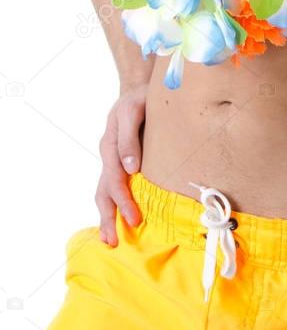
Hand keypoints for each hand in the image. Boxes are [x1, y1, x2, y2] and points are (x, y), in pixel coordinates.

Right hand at [96, 82, 148, 245]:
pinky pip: (112, 186)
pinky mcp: (119, 161)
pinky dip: (113, 205)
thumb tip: (131, 169)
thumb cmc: (140, 97)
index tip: (136, 219)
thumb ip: (130, 138)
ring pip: (104, 192)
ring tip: (110, 241)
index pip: (114, 180)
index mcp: (110, 145)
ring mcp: (112, 159)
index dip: (124, 201)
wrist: (139, 87)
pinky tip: (118, 220)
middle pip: (104, 192)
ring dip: (107, 217)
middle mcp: (108, 155)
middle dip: (109, 218)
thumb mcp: (134, 109)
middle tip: (115, 242)